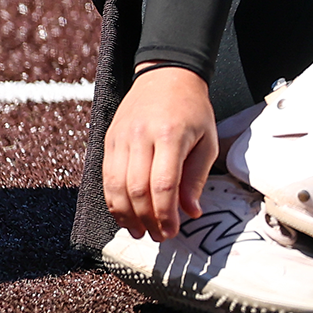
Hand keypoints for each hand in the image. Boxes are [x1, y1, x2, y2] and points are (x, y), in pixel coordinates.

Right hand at [103, 65, 216, 240]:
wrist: (166, 76)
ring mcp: (120, 138)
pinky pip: (106, 177)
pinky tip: (124, 214)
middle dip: (146, 219)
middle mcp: (141, 136)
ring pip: (115, 186)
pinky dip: (113, 200)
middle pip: (136, 189)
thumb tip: (190, 212)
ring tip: (139, 232)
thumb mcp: (207, 140)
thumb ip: (196, 177)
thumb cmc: (193, 109)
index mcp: (171, 134)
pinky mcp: (108, 140)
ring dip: (125, 215)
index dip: (165, 214)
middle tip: (157, 236)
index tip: (172, 231)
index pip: (163, 184)